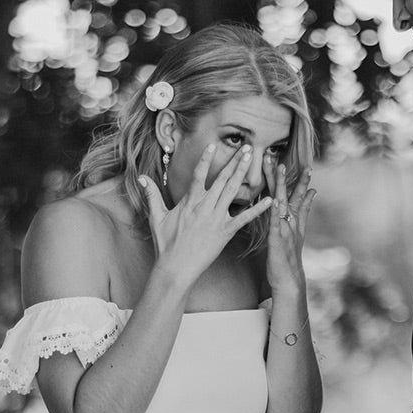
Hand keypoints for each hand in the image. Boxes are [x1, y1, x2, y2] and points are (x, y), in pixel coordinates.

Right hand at [140, 145, 272, 284]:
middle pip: (222, 179)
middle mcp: (205, 207)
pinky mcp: (226, 232)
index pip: (199, 175)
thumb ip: (152, 195)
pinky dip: (258, 209)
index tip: (213, 145)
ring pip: (233, 191)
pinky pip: (244, 218)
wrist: (176, 267)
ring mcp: (217, 219)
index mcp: (189, 201)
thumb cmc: (166, 244)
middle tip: (248, 147)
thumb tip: (141, 177)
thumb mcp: (157, 217)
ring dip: (244, 174)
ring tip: (254, 160)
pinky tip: (270, 200)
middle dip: (235, 161)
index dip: (206, 159)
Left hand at [262, 157, 315, 294]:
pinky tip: (274, 199)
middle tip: (291, 158)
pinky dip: (275, 210)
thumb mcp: (298, 230)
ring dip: (281, 184)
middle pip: (292, 195)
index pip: (298, 195)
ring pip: (283, 203)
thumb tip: (313, 192)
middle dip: (292, 176)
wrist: (289, 280)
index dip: (300, 180)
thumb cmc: (288, 256)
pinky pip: (275, 222)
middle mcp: (292, 222)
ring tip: (280, 168)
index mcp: (295, 220)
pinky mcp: (277, 239)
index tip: (305, 164)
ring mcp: (286, 229)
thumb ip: (305, 210)